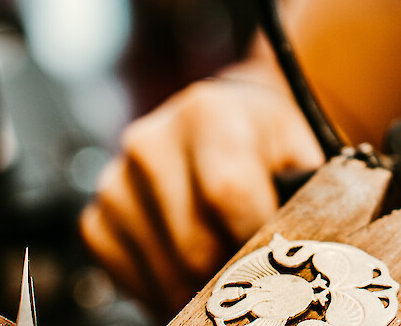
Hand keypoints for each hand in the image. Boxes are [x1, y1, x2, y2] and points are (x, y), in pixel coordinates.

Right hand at [79, 63, 323, 315]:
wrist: (227, 120)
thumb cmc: (268, 141)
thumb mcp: (299, 149)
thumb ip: (303, 192)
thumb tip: (302, 250)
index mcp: (207, 112)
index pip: (228, 192)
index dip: (258, 236)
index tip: (281, 255)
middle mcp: (150, 143)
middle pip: (195, 244)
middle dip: (235, 270)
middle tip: (261, 270)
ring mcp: (116, 183)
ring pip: (166, 272)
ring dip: (202, 287)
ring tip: (232, 267)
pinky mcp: (97, 220)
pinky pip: (131, 279)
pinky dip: (168, 288)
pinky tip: (194, 267)